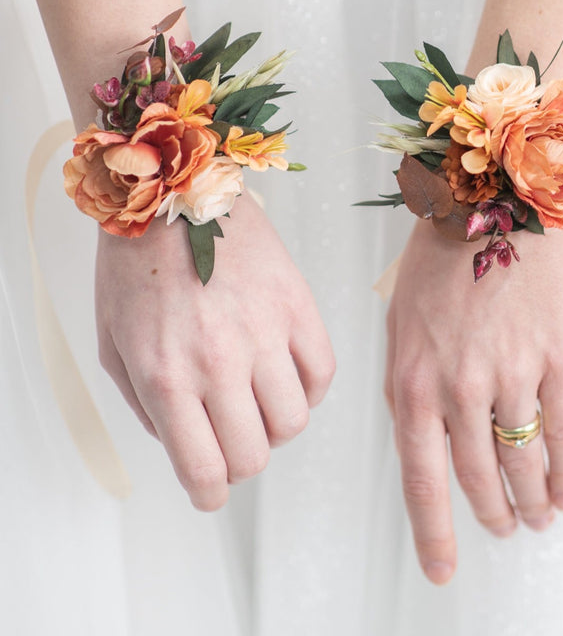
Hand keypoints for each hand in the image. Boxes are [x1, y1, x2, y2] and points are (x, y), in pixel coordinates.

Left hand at [95, 194, 334, 509]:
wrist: (173, 195)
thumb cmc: (136, 267)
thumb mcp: (112, 345)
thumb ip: (144, 405)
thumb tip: (182, 440)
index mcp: (167, 377)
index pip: (205, 471)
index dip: (210, 495)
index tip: (211, 491)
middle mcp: (219, 362)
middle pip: (253, 454)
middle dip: (241, 460)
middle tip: (232, 438)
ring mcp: (264, 333)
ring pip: (294, 420)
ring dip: (276, 425)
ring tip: (261, 402)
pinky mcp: (297, 304)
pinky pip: (323, 371)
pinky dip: (310, 388)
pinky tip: (288, 374)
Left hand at [385, 219, 562, 584]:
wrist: (498, 197)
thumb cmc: (443, 251)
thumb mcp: (400, 318)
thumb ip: (408, 381)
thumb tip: (421, 435)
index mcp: (411, 380)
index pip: (422, 480)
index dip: (436, 534)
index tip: (444, 567)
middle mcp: (459, 388)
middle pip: (477, 478)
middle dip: (490, 514)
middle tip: (503, 528)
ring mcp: (512, 374)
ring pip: (523, 462)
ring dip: (531, 500)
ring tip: (537, 516)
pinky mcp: (560, 357)